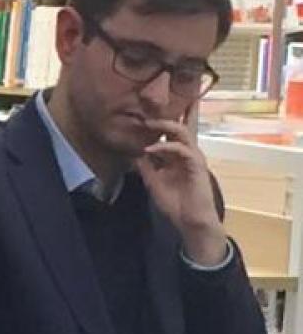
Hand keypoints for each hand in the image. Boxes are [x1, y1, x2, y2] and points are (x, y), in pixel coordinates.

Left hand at [136, 113, 227, 265]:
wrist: (190, 220)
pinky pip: (184, 150)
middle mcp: (186, 153)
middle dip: (163, 118)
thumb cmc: (175, 203)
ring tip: (148, 124)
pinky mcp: (198, 166)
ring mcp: (193, 158)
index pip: (171, 134)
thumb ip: (146, 167)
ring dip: (165, 126)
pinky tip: (150, 149)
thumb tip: (135, 152)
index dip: (160, 123)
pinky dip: (166, 147)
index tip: (142, 114)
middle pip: (179, 127)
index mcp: (177, 156)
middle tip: (144, 113)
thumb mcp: (153, 182)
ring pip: (183, 133)